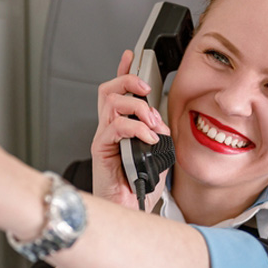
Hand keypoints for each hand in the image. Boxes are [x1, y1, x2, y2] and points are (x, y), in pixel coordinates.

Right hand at [90, 50, 170, 209]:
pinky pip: (116, 127)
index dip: (122, 72)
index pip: (117, 93)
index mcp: (120, 129)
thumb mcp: (157, 158)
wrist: (127, 211)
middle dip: (128, 81)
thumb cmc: (136, 188)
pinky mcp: (101, 150)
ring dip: (138, 108)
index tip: (130, 56)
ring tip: (153, 123)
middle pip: (108, 90)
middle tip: (147, 89)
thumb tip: (166, 129)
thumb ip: (159, 140)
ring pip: (112, 103)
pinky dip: (137, 128)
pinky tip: (149, 138)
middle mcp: (108, 130)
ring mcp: (104, 139)